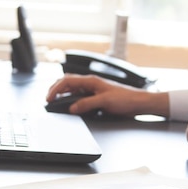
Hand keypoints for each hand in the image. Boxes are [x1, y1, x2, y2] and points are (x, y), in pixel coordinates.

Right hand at [46, 74, 168, 116]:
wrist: (139, 103)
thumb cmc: (126, 98)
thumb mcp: (104, 102)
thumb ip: (86, 104)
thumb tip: (72, 107)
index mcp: (91, 80)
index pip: (67, 81)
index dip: (55, 89)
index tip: (48, 98)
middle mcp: (91, 83)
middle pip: (67, 83)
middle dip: (55, 90)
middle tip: (48, 99)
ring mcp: (94, 89)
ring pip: (73, 89)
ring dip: (63, 95)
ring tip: (56, 102)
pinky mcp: (97, 96)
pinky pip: (80, 96)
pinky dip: (72, 100)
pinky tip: (71, 106)